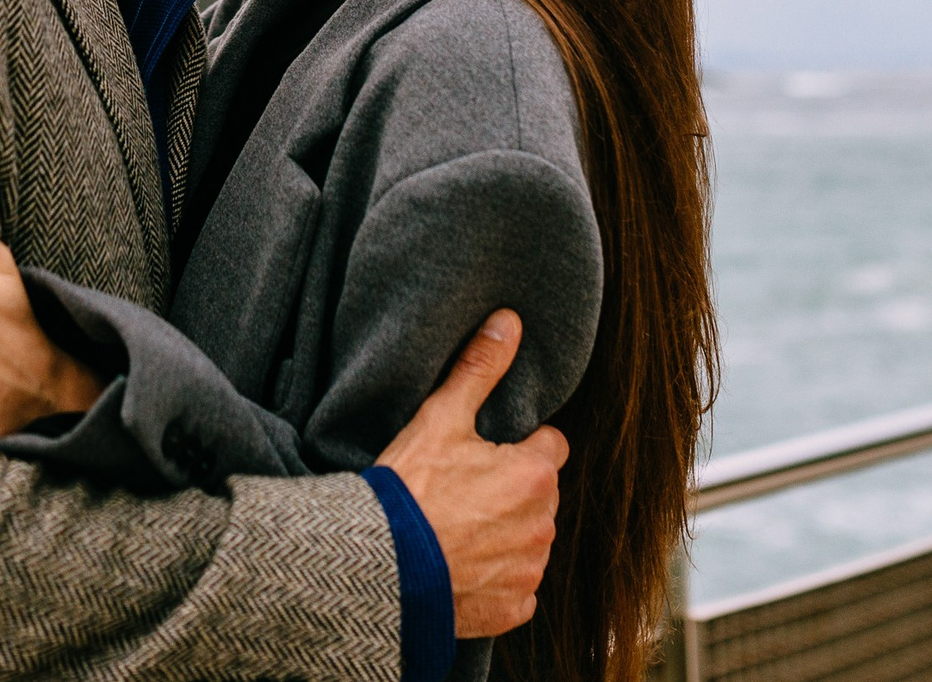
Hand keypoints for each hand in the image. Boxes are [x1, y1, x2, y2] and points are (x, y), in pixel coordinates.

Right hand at [376, 311, 567, 638]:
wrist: (381, 565)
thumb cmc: (410, 488)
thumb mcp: (440, 417)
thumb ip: (480, 368)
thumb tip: (510, 321)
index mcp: (534, 475)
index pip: (550, 447)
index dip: (519, 445)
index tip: (485, 452)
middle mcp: (544, 525)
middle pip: (539, 495)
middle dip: (512, 491)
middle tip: (463, 489)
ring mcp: (529, 571)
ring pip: (529, 540)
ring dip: (506, 534)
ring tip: (456, 527)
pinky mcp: (512, 609)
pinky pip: (517, 587)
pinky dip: (495, 578)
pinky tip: (460, 565)